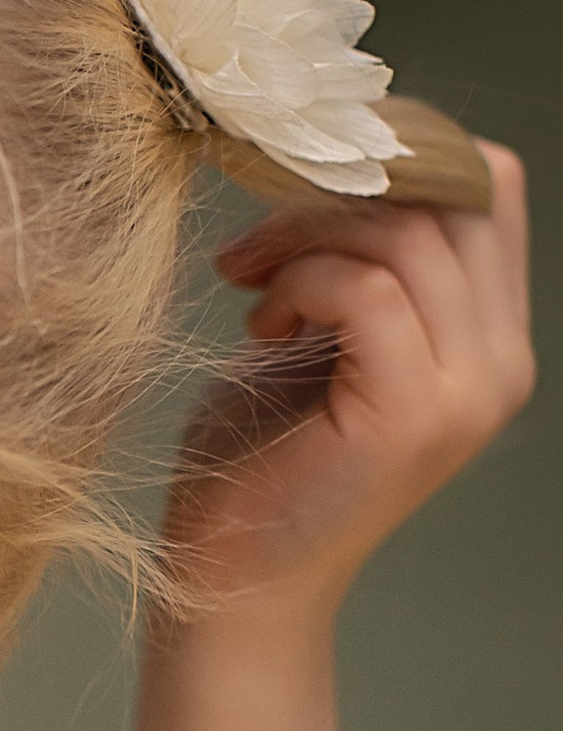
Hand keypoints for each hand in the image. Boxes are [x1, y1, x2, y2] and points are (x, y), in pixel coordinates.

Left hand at [164, 143, 533, 621]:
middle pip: (449, 195)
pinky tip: (262, 322)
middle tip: (256, 237)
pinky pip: (368, 287)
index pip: (488, 183)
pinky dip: (301, 282)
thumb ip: (357, 256)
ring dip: (306, 235)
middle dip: (336, 190)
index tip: (300, 181)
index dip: (395, 154)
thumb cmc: (259, 454)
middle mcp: (501, 362)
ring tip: (250, 279)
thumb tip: (334, 155)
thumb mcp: (319, 330)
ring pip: (409, 234)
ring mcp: (469, 390)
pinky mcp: (414, 413)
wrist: (230, 576)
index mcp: (490, 335)